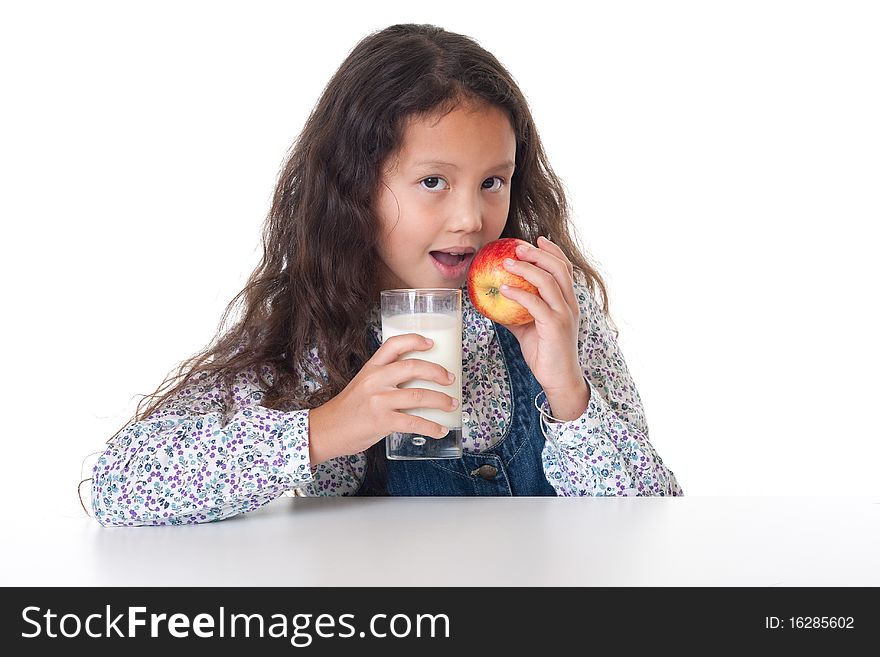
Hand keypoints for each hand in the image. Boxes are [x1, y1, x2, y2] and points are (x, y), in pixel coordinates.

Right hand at [308, 334, 458, 463]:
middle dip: (437, 372)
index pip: (393, 345)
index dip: (415, 340)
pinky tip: (440, 430)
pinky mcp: (381, 421)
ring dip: (441, 400)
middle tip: (450, 378)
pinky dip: (431, 427)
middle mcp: (375, 380)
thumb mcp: (362, 385)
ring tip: (452, 404)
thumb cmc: (348, 410)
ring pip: (418, 395)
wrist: (326, 431)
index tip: (431, 343)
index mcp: (371, 368)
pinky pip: (413, 422)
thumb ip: (384, 380)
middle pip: (412, 367)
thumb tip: (418, 381)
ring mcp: (378, 401)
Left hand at [499, 236, 588, 418]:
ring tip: (507, 262)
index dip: (552, 251)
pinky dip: (519, 293)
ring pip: (549, 282)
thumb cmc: (545, 354)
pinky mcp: (555, 327)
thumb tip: (494, 300)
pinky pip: (536, 304)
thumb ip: (517, 312)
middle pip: (559, 269)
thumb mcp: (528, 328)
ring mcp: (564, 315)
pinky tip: (504, 288)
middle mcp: (570, 305)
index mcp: (567, 302)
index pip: (565, 269)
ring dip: (527, 269)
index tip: (537, 239)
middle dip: (538, 253)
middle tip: (517, 246)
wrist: (559, 379)